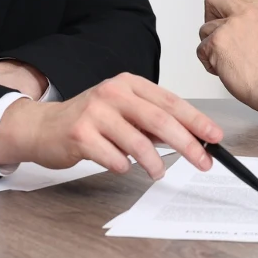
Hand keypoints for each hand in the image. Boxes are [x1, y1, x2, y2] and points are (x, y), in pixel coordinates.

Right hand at [0, 72, 222, 176]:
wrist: (43, 127)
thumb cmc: (89, 120)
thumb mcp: (123, 112)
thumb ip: (152, 122)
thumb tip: (191, 137)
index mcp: (129, 84)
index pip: (170, 102)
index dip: (196, 120)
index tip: (214, 137)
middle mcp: (113, 93)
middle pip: (159, 120)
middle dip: (186, 143)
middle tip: (203, 161)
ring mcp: (95, 112)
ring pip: (137, 141)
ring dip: (154, 162)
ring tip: (158, 173)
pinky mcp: (79, 134)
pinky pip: (112, 157)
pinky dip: (123, 166)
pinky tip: (122, 167)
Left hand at [197, 0, 257, 113]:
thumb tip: (250, 26)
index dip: (228, 0)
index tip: (228, 13)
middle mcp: (244, 13)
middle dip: (211, 14)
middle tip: (218, 32)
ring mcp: (228, 27)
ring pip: (204, 29)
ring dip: (211, 45)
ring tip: (225, 59)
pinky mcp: (216, 43)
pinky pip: (201, 49)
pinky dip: (208, 62)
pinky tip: (222, 69)